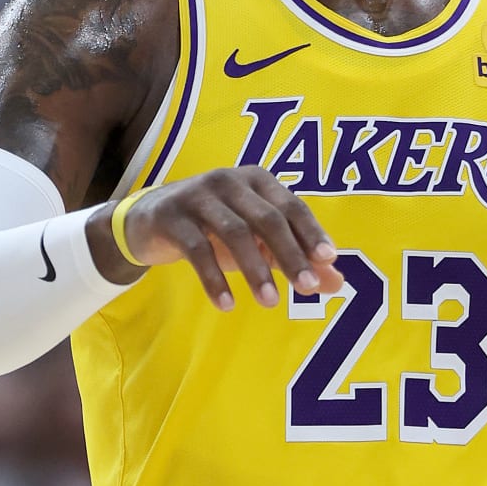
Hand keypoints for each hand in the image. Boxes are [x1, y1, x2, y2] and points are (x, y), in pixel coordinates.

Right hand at [90, 169, 342, 310]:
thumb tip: (337, 282)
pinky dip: (214, 279)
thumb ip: (294, 259)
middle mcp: (230, 181)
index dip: (311, 232)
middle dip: (290, 254)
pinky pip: (197, 249)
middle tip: (306, 288)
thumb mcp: (256, 243)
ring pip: (235, 232)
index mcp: (257, 181)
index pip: (291, 206)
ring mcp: (199, 196)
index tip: (328, 260)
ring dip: (255, 270)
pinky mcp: (172, 216)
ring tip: (271, 302)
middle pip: (267, 218)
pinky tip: (227, 304)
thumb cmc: (213, 230)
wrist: (149, 222)